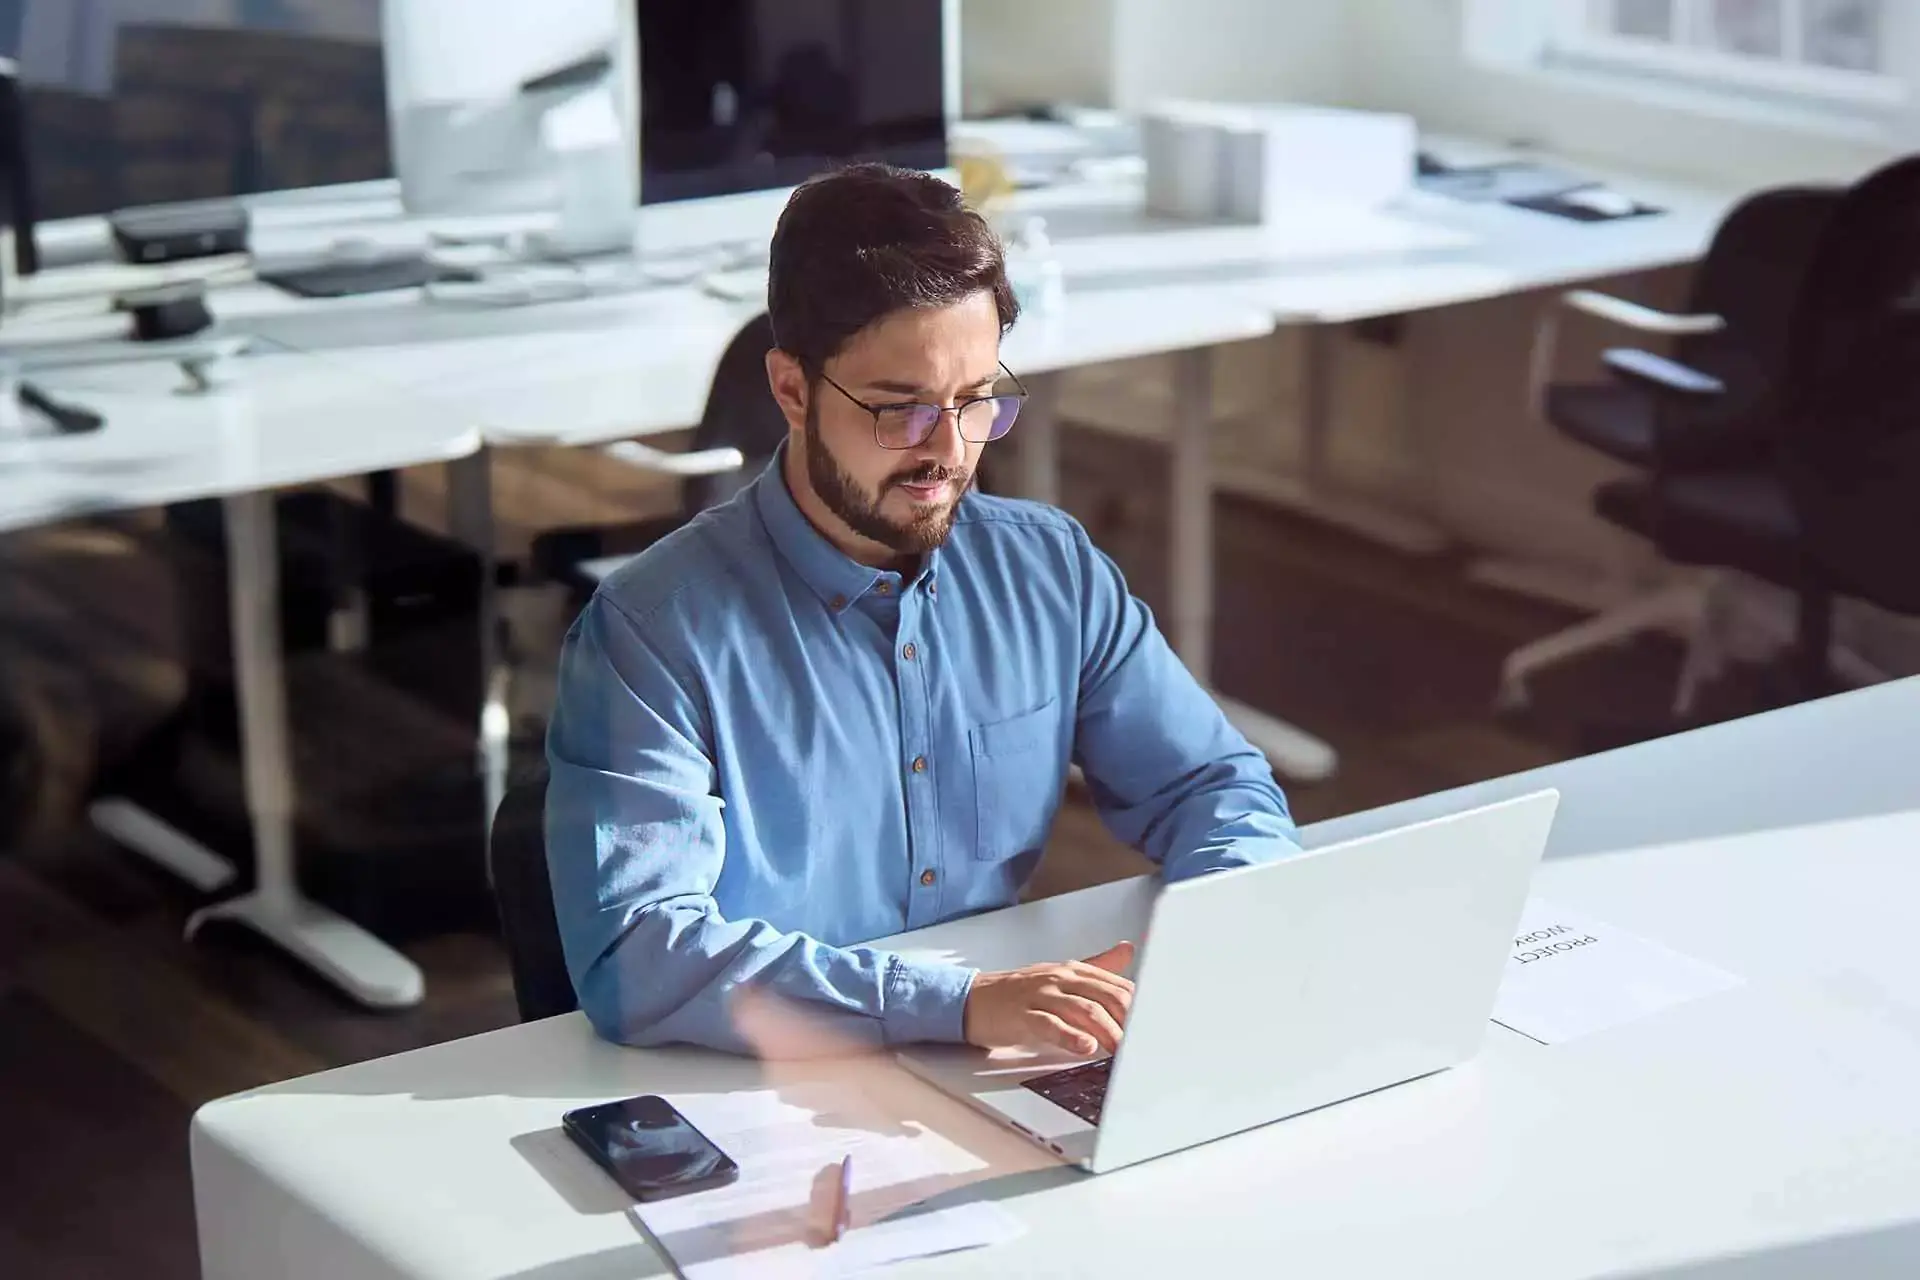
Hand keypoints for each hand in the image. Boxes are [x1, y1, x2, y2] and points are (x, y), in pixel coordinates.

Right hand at [962, 942, 1134, 1056]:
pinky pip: (1050, 1024)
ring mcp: (1041, 995)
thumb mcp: (1061, 975)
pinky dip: (1070, 1036)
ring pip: (1083, 1010)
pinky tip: (1085, 1046)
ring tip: (1122, 1049)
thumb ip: (1097, 967)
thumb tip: (1128, 950)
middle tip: (1145, 1042)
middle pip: (1106, 996)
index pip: (1117, 985)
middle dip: (1130, 1020)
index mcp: (1073, 970)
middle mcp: (1060, 978)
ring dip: (1108, 1031)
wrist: (974, 999)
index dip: (1140, 1008)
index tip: (1155, 1026)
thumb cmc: (1019, 993)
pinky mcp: (1023, 1014)